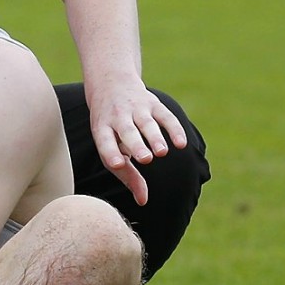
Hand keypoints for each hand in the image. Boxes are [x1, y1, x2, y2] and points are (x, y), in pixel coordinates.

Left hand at [88, 79, 187, 206]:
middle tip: (145, 159)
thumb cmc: (110, 128)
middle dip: (136, 146)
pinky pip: (165, 116)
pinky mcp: (153, 103)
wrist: (110, 84)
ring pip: (147, 124)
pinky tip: (182, 144)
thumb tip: (143, 201)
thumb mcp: (110, 145)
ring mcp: (136, 109)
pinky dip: (174, 129)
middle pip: (127, 133)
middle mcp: (118, 118)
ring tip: (162, 153)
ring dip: (155, 138)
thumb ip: (127, 173)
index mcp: (102, 130)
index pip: (105, 143)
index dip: (111, 153)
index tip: (117, 164)